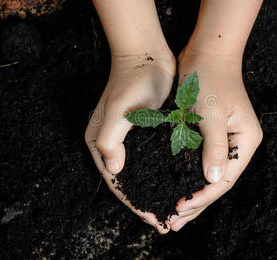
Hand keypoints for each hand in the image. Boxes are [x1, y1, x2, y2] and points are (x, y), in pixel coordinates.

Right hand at [85, 52, 174, 232]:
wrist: (146, 54)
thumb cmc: (133, 80)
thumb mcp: (119, 109)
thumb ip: (110, 140)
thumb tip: (115, 170)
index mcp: (99, 142)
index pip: (116, 182)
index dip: (134, 203)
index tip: (154, 218)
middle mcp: (112, 144)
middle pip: (128, 182)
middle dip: (145, 202)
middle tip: (166, 221)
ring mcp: (128, 138)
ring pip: (141, 173)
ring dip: (155, 190)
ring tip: (173, 207)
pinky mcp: (143, 132)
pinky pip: (151, 159)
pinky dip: (162, 173)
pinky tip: (176, 182)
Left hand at [169, 48, 262, 230]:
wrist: (207, 53)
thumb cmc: (210, 78)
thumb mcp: (212, 113)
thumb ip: (213, 147)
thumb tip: (212, 181)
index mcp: (245, 141)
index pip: (225, 178)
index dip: (203, 196)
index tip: (181, 207)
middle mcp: (237, 144)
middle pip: (217, 182)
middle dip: (196, 203)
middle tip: (174, 223)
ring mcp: (224, 140)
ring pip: (207, 175)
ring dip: (191, 194)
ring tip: (174, 215)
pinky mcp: (210, 135)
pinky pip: (198, 162)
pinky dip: (186, 176)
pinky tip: (174, 187)